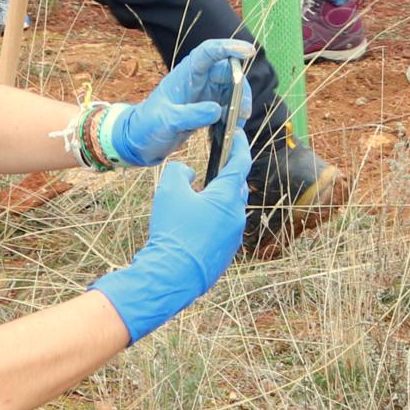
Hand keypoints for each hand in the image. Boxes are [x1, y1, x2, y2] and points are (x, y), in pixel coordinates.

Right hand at [91, 118, 251, 342]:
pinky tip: (196, 225)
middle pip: (237, 187)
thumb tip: (189, 173)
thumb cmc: (172, 230)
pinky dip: (214, 221)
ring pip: (231, 210)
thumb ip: (179, 172)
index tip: (237, 133)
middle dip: (228, 176)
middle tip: (215, 166)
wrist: (172, 275)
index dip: (239, 145)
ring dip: (219, 201)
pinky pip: (224, 230)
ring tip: (200, 198)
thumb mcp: (169, 191)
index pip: (240, 163)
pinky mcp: (226, 253)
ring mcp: (234, 236)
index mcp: (227, 196)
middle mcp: (237, 215)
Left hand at [107, 38, 252, 166]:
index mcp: (185, 74)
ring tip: (239, 124)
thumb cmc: (148, 126)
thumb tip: (217, 110)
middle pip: (227, 72)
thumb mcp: (167, 121)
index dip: (229, 47)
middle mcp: (197, 80)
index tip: (248, 51)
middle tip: (244, 111)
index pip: (209, 52)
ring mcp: (202, 94)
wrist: (139, 141)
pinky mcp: (205, 109)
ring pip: (230, 89)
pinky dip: (233, 116)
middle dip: (240, 87)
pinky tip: (233, 130)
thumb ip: (191, 115)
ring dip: (239, 104)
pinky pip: (227, 106)